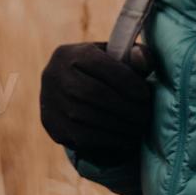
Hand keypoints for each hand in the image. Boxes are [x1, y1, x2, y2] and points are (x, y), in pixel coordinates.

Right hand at [40, 42, 152, 167]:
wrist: (69, 90)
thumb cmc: (103, 72)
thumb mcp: (117, 57)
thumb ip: (136, 56)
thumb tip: (143, 57)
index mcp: (70, 54)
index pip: (100, 65)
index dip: (127, 81)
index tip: (146, 95)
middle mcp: (54, 76)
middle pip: (92, 93)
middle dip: (124, 107)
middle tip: (145, 116)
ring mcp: (49, 102)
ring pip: (85, 117)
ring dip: (118, 126)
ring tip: (139, 129)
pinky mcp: (52, 126)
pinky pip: (80, 137)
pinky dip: (107, 140)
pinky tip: (125, 140)